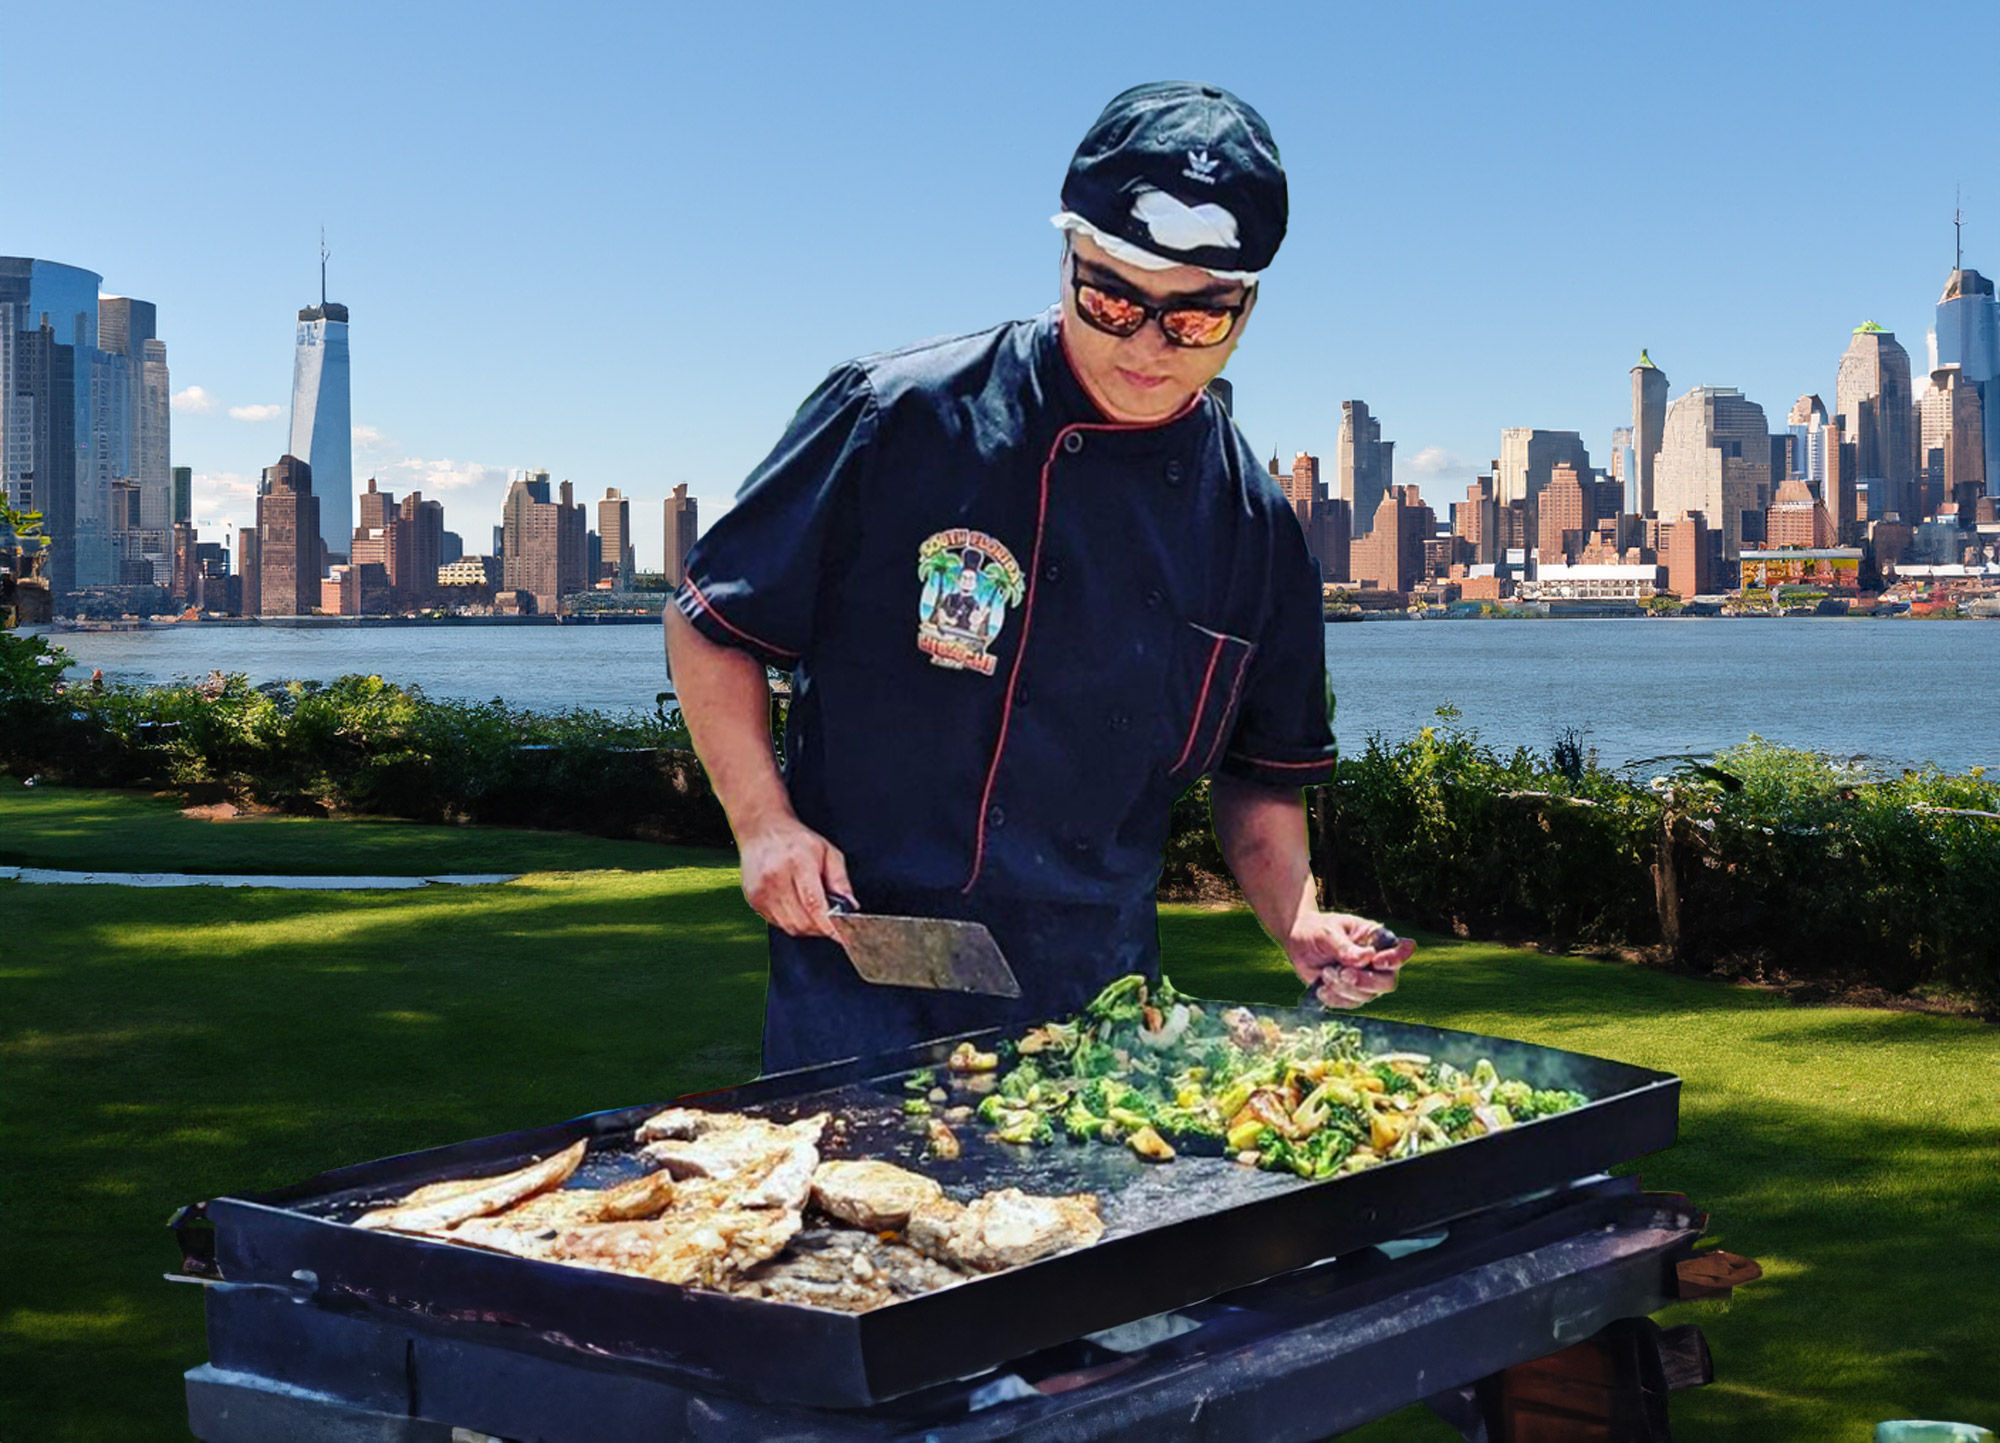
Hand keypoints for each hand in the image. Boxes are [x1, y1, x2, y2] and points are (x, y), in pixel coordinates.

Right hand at [736, 813, 853, 938]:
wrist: (762, 830)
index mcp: (798, 863)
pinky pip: (778, 924)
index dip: (829, 925)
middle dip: (821, 927)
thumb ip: (840, 879)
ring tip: (814, 911)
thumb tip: (850, 905)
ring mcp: (762, 892)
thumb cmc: (796, 840)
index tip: (842, 935)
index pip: (814, 904)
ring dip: (807, 927)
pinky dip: (792, 922)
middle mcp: (776, 878)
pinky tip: (797, 907)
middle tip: (831, 920)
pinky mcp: (754, 901)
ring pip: (790, 927)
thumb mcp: (827, 851)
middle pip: (803, 921)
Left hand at [1286, 912, 1415, 1008]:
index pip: (1401, 951)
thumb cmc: (1317, 930)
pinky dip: (1334, 998)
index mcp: (1378, 940)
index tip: (1376, 960)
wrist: (1299, 942)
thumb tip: (1366, 958)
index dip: (1395, 959)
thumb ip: (1345, 946)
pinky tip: (1321, 987)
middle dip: (1366, 981)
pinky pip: (1349, 1004)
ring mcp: (1366, 981)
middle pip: (1388, 982)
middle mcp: (1378, 962)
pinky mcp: (1351, 994)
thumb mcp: (1328, 933)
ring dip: (1344, 988)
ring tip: (1325, 973)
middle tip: (1343, 973)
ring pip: (1368, 996)